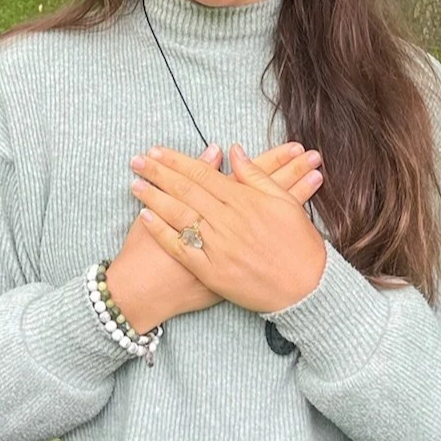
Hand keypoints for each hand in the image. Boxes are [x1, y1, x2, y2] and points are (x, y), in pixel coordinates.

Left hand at [129, 142, 327, 314]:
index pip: (203, 174)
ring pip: (179, 216)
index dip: (178, 161)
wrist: (306, 290)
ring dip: (154, 197)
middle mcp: (227, 221)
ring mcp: (217, 246)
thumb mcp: (285, 203)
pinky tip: (145, 217)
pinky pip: (181, 248)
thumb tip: (235, 151)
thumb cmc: (299, 246)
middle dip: (158, 173)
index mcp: (244, 201)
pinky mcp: (211, 272)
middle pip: (185, 190)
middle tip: (137, 160)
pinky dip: (162, 232)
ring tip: (135, 182)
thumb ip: (256, 176)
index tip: (157, 151)